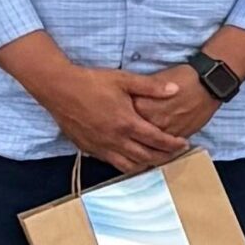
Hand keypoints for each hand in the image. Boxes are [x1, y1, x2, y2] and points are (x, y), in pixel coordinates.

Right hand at [40, 66, 188, 174]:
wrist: (59, 89)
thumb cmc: (93, 82)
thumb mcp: (124, 79)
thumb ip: (151, 87)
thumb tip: (176, 89)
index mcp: (126, 123)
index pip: (156, 140)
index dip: (173, 144)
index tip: (185, 144)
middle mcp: (115, 139)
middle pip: (145, 157)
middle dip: (164, 157)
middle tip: (176, 154)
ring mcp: (100, 147)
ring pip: (128, 165)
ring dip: (146, 164)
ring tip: (158, 160)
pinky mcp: (88, 149)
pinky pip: (112, 163)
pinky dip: (126, 164)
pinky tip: (132, 159)